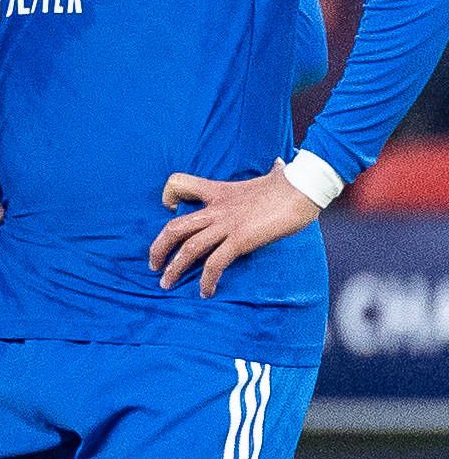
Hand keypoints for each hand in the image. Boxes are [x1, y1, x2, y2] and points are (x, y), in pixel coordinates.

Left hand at [151, 164, 322, 295]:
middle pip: (174, 227)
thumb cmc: (291, 182)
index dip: (168, 196)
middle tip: (153, 265)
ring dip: (174, 269)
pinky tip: (206, 292)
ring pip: (188, 248)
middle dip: (158, 248)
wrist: (304, 186)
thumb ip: (269, 173)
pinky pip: (215, 263)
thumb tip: (280, 166)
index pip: (180, 184)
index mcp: (219, 191)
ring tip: (166, 284)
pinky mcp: (241, 239)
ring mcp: (227, 225)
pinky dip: (207, 280)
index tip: (168, 208)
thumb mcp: (271, 175)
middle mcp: (217, 209)